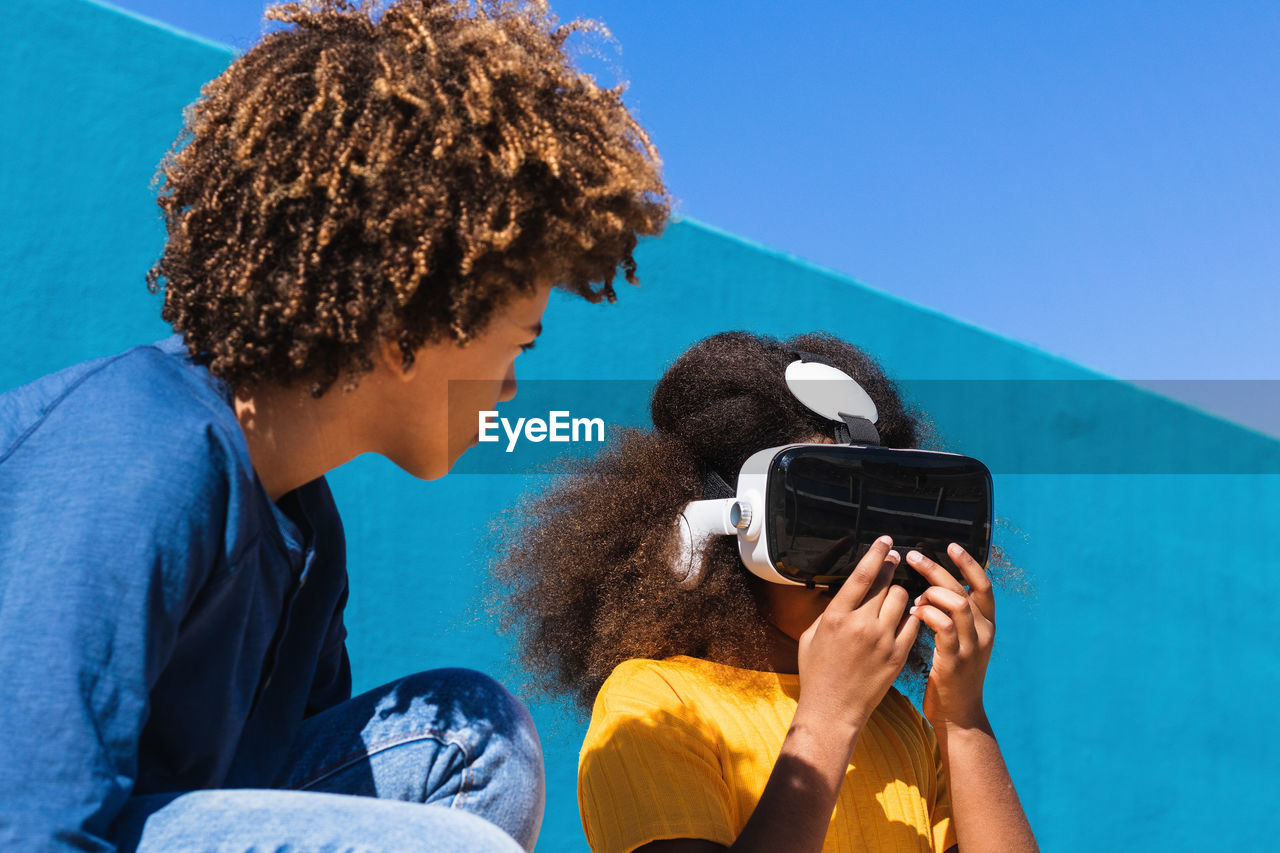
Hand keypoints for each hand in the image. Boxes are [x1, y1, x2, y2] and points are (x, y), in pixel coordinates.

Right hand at [797, 536, 920, 731]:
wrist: (832, 710)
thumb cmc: (817, 672)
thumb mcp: (812, 635)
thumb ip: (830, 611)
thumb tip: (848, 591)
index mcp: (836, 617)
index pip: (862, 576)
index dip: (876, 554)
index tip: (885, 542)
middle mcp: (861, 625)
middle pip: (886, 584)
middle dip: (890, 569)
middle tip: (895, 560)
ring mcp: (883, 641)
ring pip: (903, 600)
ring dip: (900, 591)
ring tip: (896, 590)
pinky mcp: (898, 655)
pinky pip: (913, 623)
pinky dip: (911, 614)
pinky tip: (907, 612)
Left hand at [907, 543, 994, 729]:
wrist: (959, 716)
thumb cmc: (951, 676)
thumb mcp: (960, 643)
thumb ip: (952, 618)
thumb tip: (929, 588)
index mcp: (986, 625)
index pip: (983, 585)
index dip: (968, 563)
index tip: (950, 545)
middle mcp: (984, 632)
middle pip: (963, 588)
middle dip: (937, 569)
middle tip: (912, 556)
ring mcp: (972, 646)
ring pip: (956, 603)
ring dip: (931, 592)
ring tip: (913, 596)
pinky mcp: (956, 660)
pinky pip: (944, 627)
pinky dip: (928, 614)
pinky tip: (914, 613)